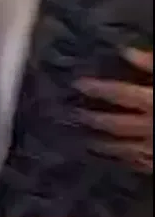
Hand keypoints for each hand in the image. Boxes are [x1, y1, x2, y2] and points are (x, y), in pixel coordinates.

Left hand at [75, 47, 152, 173]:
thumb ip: (154, 64)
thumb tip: (125, 52)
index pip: (119, 93)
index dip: (97, 88)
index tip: (77, 84)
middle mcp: (151, 127)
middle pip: (115, 124)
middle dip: (93, 119)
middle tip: (70, 115)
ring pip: (124, 148)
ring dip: (103, 144)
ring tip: (86, 141)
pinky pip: (140, 164)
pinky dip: (125, 160)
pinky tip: (117, 159)